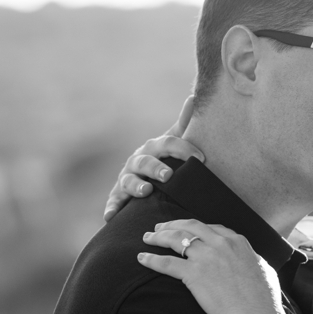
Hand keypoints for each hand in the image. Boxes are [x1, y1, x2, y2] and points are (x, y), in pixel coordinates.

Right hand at [102, 96, 199, 220]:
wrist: (145, 176)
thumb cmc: (165, 158)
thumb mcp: (175, 141)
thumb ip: (185, 123)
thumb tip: (194, 97)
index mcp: (154, 147)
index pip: (168, 144)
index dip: (184, 150)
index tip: (201, 158)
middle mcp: (138, 160)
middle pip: (145, 162)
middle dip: (156, 168)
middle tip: (169, 175)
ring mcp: (126, 177)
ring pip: (128, 181)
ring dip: (136, 186)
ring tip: (146, 192)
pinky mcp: (118, 195)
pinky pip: (113, 202)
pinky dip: (111, 208)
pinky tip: (110, 216)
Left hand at [138, 219, 290, 313]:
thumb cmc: (264, 302)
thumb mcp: (264, 272)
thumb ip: (254, 262)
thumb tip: (254, 263)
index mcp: (237, 242)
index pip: (211, 228)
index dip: (195, 227)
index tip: (187, 229)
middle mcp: (220, 243)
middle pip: (190, 226)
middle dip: (173, 224)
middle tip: (160, 226)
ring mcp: (206, 257)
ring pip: (176, 239)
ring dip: (158, 236)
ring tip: (147, 237)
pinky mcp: (193, 274)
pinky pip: (166, 263)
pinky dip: (151, 259)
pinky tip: (141, 258)